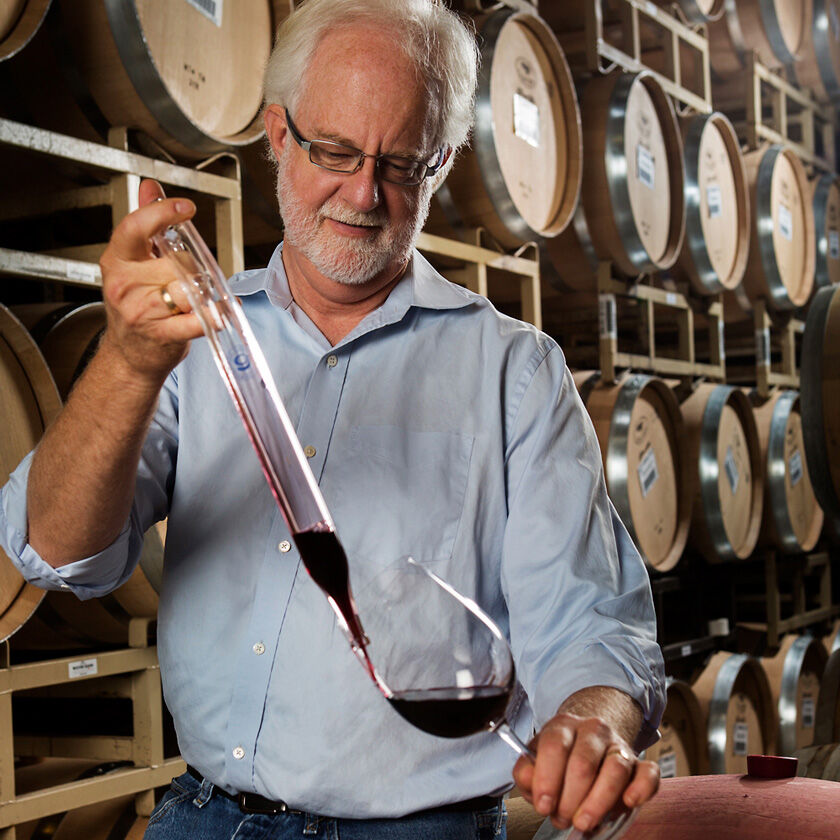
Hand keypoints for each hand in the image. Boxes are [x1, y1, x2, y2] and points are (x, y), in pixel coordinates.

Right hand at [98, 179, 203, 382]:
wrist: (129, 355)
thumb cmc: (137, 306)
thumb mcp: (134, 262)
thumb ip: (146, 224)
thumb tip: (151, 187)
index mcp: (117, 260)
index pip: (136, 227)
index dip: (162, 213)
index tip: (186, 208)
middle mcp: (124, 284)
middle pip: (177, 260)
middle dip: (193, 268)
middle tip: (192, 281)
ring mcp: (141, 310)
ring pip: (189, 286)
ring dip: (204, 291)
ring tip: (200, 298)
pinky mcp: (161, 334)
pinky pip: (196, 318)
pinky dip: (214, 314)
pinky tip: (219, 312)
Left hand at [513, 710, 659, 833]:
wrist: (588, 738)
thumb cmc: (559, 757)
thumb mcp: (535, 758)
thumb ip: (526, 771)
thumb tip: (529, 783)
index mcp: (563, 725)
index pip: (555, 745)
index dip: (547, 778)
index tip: (543, 805)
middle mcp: (593, 730)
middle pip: (583, 763)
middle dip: (570, 799)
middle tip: (562, 818)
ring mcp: (618, 745)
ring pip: (616, 769)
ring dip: (598, 802)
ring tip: (584, 822)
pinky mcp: (640, 764)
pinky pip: (648, 773)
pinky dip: (641, 789)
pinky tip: (629, 802)